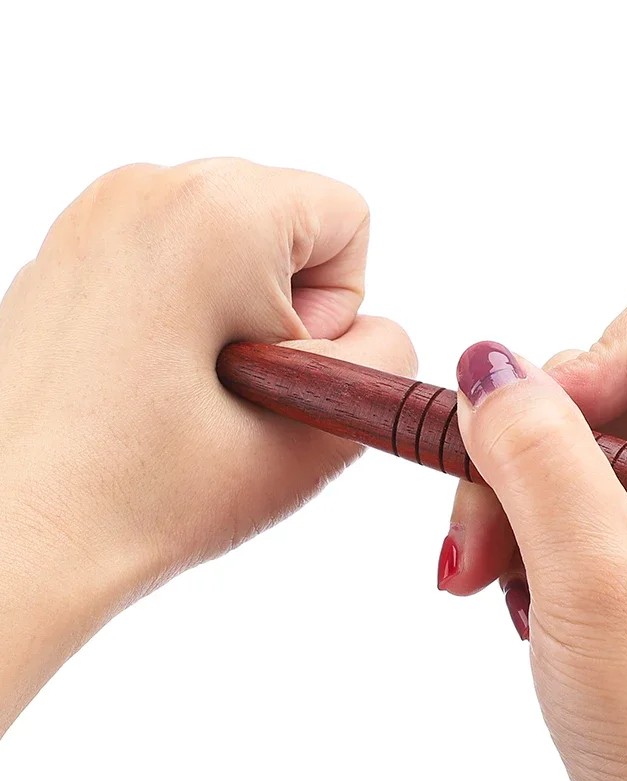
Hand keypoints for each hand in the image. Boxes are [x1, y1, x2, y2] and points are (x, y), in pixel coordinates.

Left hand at [0, 159, 414, 733]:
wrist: (10, 540)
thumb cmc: (137, 494)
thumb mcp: (316, 436)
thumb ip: (386, 366)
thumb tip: (377, 335)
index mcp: (212, 213)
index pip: (347, 219)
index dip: (336, 312)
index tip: (278, 370)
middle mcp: (144, 191)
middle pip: (287, 227)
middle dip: (288, 310)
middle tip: (234, 388)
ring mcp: (96, 219)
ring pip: (233, 250)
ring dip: (238, 318)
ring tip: (190, 393)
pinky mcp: (72, 255)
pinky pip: (176, 266)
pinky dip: (188, 318)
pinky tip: (154, 385)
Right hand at [439, 266, 626, 780]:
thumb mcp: (598, 583)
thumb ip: (539, 457)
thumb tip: (483, 361)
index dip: (591, 361)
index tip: (540, 447)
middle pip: (604, 376)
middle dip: (526, 455)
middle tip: (486, 545)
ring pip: (569, 438)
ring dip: (511, 503)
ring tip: (494, 586)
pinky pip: (563, 491)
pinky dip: (522, 536)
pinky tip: (520, 603)